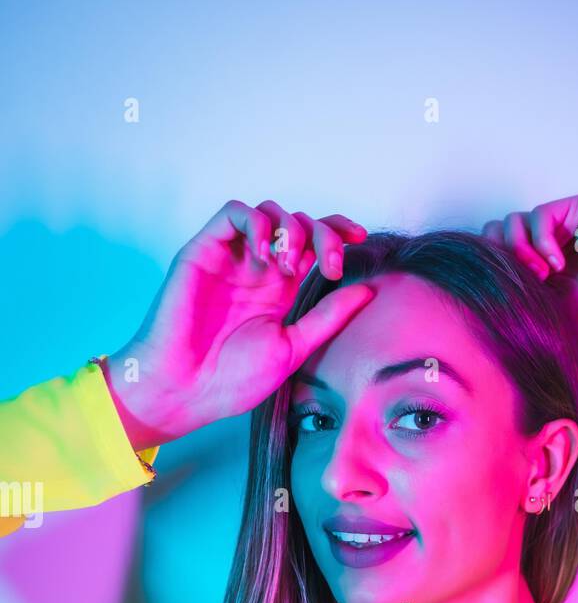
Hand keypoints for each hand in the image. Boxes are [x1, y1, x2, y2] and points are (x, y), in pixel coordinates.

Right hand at [102, 200, 374, 448]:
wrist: (185, 391)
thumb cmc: (232, 380)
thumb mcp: (294, 347)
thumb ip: (328, 317)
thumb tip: (368, 290)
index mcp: (281, 291)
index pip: (314, 246)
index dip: (337, 233)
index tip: (359, 239)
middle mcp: (258, 270)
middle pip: (298, 224)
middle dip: (323, 234)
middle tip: (329, 266)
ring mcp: (232, 258)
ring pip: (269, 212)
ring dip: (290, 230)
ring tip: (290, 266)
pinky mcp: (205, 250)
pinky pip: (233, 213)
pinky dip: (257, 223)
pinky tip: (265, 255)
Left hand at [481, 194, 577, 344]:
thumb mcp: (540, 312)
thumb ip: (511, 297)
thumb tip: (473, 291)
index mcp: (536, 265)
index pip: (494, 252)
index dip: (492, 266)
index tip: (506, 292)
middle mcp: (547, 241)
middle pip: (496, 232)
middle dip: (501, 257)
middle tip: (523, 281)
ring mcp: (563, 224)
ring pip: (512, 221)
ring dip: (519, 250)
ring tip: (541, 275)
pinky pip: (540, 214)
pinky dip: (540, 240)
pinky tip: (555, 264)